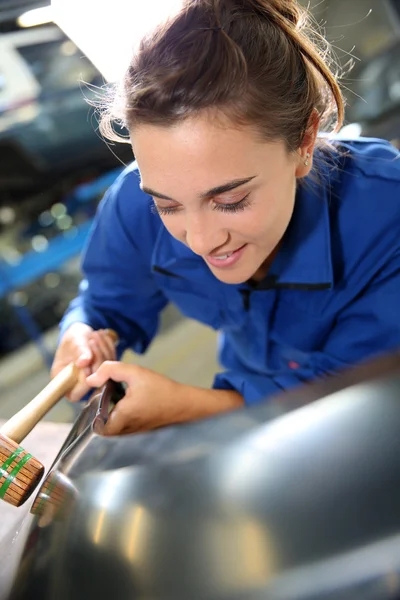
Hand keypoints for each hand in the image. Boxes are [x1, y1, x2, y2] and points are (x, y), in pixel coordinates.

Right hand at [51, 323, 115, 401]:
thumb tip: (83, 363)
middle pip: (94, 383)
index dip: (84, 380)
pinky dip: (109, 349)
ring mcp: (94, 380)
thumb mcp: (73, 342)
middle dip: (97, 359)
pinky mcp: (105, 373)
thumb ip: (79, 352)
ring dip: (104, 350)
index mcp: (63, 382)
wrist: (81, 335)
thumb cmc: (72, 339)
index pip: (74, 394)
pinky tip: (103, 337)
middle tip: (93, 340)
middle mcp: (78, 385)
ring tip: (96, 334)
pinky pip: (113, 364)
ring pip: (106, 373)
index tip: (87, 360)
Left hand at [87, 361, 243, 434]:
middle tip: (108, 394)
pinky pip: (124, 427)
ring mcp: (133, 434)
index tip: (100, 396)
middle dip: (101, 410)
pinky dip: (122, 416)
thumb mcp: (135, 372)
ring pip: (112, 427)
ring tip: (118, 397)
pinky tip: (130, 401)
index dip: (92, 410)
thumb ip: (110, 371)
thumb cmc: (161, 389)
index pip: (94, 424)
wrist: (184, 403)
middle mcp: (125, 430)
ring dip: (111, 413)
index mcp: (121, 418)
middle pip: (102, 425)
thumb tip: (91, 379)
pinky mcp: (140, 432)